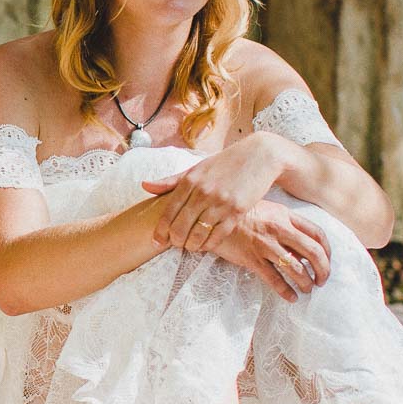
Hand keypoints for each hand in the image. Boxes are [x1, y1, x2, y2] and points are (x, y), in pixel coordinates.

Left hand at [141, 135, 287, 252]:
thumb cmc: (224, 163)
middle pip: (181, 226)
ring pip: (198, 233)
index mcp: (190, 181)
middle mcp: (203, 192)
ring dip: (192, 245)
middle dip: (175, 240)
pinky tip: (206, 244)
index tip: (156, 241)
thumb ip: (170, 181)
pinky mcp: (237, 211)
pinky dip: (210, 243)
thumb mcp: (195, 168)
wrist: (259, 156)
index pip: (168, 211)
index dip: (161, 230)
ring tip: (190, 247)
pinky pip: (218, 234)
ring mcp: (220, 203)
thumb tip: (144, 186)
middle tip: (175, 245)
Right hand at [207, 200, 331, 301]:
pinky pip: (274, 279)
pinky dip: (286, 291)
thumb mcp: (267, 209)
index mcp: (285, 216)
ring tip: (307, 289)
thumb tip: (302, 241)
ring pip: (296, 268)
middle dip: (323, 270)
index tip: (328, 260)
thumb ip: (285, 221)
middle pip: (313, 252)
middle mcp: (279, 230)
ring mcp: (265, 245)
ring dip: (306, 282)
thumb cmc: (240, 213)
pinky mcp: (251, 259)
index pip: (317, 233)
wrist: (210, 217)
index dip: (327, 250)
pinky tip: (291, 298)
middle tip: (322, 280)